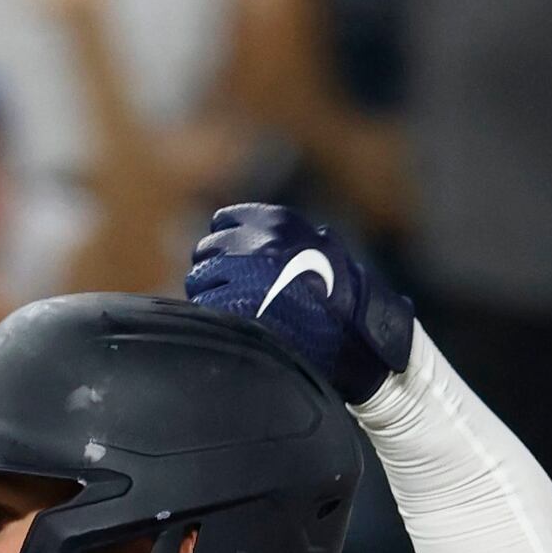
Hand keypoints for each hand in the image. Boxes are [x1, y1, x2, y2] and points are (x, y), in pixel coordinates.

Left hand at [187, 199, 412, 401]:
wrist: (352, 331)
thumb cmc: (339, 294)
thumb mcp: (317, 245)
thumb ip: (280, 238)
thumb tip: (244, 233)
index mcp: (277, 222)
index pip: (223, 221)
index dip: (224, 243)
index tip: (229, 261)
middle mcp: (257, 240)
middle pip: (206, 248)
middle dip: (212, 268)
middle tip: (225, 289)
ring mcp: (243, 271)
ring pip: (198, 277)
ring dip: (207, 292)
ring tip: (229, 310)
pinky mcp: (234, 304)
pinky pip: (203, 305)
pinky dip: (210, 315)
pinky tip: (228, 326)